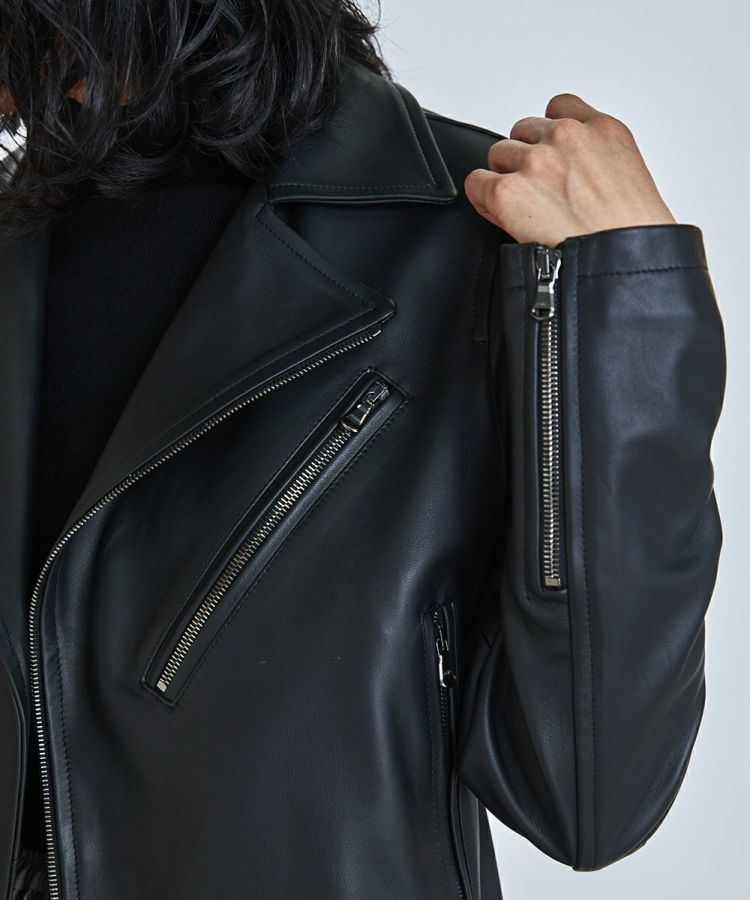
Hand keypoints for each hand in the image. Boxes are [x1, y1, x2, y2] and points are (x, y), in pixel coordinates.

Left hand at [464, 93, 676, 246]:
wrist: (621, 262)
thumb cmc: (631, 235)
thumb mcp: (629, 179)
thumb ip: (597, 162)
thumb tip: (573, 176)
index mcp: (603, 130)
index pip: (559, 109)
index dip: (548, 136)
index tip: (551, 157)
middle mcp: (567, 137)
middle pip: (524, 132)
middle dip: (526, 159)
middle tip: (538, 193)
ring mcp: (536, 161)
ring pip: (499, 154)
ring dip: (506, 177)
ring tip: (523, 208)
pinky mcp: (508, 191)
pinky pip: (477, 182)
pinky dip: (482, 198)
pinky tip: (499, 214)